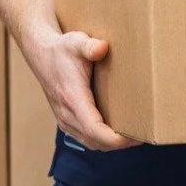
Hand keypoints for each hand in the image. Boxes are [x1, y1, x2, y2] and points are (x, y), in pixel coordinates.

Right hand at [31, 29, 139, 151]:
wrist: (41, 55)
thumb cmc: (61, 49)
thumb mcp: (75, 42)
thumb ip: (88, 45)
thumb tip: (102, 48)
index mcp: (72, 98)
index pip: (94, 129)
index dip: (116, 139)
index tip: (136, 136)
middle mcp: (66, 113)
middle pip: (96, 141)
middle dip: (120, 144)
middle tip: (144, 134)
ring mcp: (65, 120)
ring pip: (91, 143)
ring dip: (111, 144)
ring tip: (133, 135)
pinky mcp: (66, 121)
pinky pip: (86, 139)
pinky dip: (102, 140)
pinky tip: (116, 131)